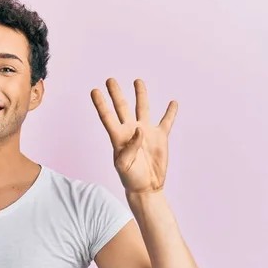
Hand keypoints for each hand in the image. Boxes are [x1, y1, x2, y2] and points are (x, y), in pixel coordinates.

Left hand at [90, 78, 177, 193]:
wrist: (146, 186)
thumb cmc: (130, 177)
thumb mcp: (123, 165)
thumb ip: (130, 147)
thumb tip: (139, 129)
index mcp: (118, 136)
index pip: (107, 116)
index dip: (100, 104)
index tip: (94, 91)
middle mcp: (130, 130)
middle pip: (122, 107)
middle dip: (116, 94)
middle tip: (110, 80)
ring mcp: (146, 132)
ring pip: (143, 108)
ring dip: (141, 95)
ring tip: (137, 81)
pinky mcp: (160, 137)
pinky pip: (166, 122)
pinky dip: (170, 112)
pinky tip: (173, 103)